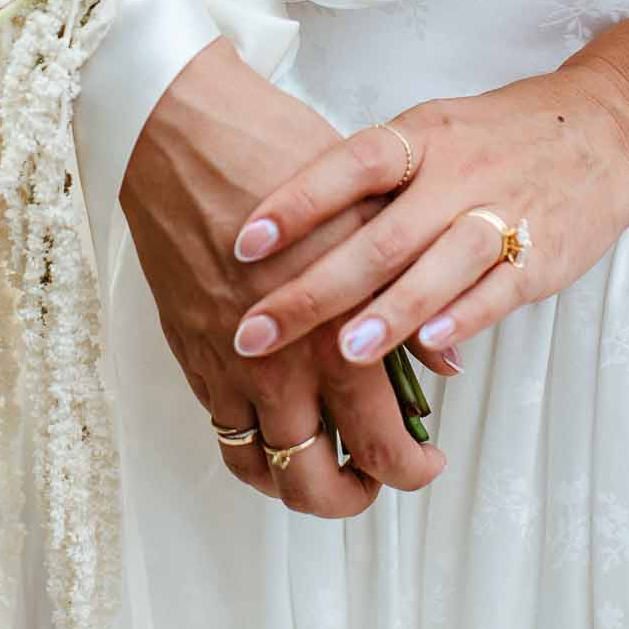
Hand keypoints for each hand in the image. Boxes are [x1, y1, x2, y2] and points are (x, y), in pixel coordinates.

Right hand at [120, 37, 446, 516]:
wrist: (182, 133)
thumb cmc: (280, 152)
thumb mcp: (370, 213)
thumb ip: (410, 294)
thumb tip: (446, 361)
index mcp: (338, 332)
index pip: (382, 444)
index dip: (411, 469)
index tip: (425, 459)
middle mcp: (280, 365)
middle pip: (314, 481)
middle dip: (351, 496)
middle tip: (373, 478)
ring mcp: (226, 364)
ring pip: (258, 466)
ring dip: (292, 479)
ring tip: (321, 461)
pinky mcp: (188, 349)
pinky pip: (218, 425)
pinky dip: (248, 441)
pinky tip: (273, 418)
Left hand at [228, 57, 628, 376]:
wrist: (609, 126)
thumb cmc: (500, 136)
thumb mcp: (432, 133)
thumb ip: (375, 180)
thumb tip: (296, 223)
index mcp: (421, 137)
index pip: (349, 164)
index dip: (296, 201)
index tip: (242, 242)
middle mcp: (456, 173)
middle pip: (379, 234)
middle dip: (313, 288)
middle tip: (256, 330)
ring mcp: (502, 213)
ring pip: (437, 266)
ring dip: (388, 312)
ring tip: (339, 353)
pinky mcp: (543, 254)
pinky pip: (497, 289)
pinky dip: (464, 318)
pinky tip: (430, 348)